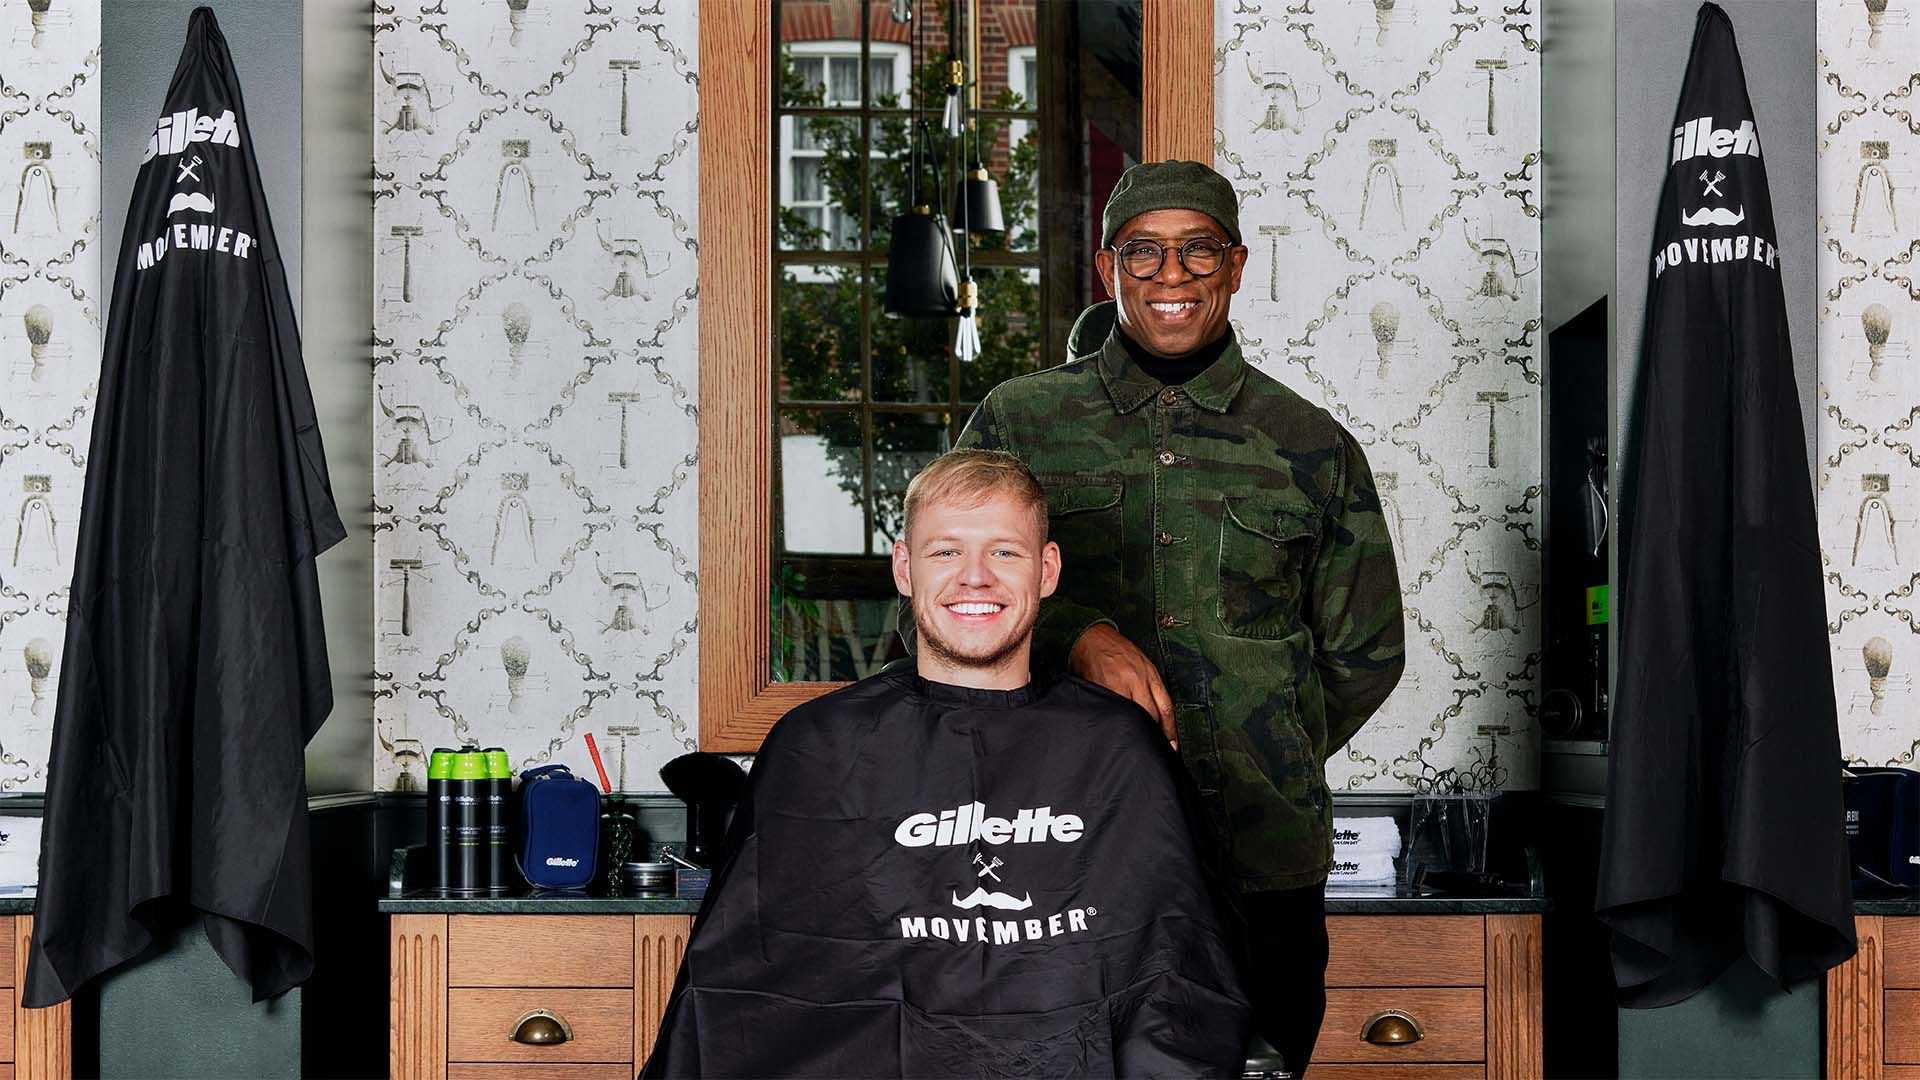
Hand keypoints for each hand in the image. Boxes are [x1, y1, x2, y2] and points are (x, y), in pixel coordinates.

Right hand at [1069, 623, 1176, 747]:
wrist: (1091, 637)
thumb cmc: (1116, 650)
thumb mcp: (1141, 663)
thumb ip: (1149, 686)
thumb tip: (1156, 715)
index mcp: (1150, 674)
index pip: (1166, 707)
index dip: (1170, 730)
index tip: (1171, 745)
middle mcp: (1137, 680)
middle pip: (1151, 715)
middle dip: (1153, 734)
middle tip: (1154, 748)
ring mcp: (1118, 685)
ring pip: (1132, 716)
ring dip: (1135, 730)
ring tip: (1135, 742)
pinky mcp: (1102, 689)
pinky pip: (1112, 710)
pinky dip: (1115, 721)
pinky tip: (1116, 728)